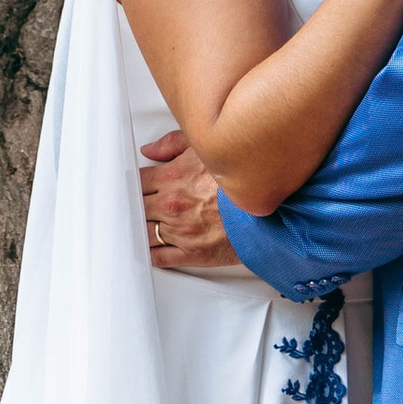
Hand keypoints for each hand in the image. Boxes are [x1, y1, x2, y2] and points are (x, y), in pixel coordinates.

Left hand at [139, 128, 242, 273]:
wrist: (270, 210)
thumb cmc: (242, 180)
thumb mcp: (206, 148)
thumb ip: (173, 145)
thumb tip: (150, 150)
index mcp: (172, 178)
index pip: (136, 181)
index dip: (132, 183)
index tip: (133, 186)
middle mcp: (172, 206)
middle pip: (136, 207)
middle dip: (134, 206)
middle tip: (134, 205)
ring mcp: (180, 231)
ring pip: (143, 233)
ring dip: (140, 229)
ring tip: (140, 225)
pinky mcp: (192, 253)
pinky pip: (159, 258)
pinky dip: (150, 254)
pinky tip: (150, 248)